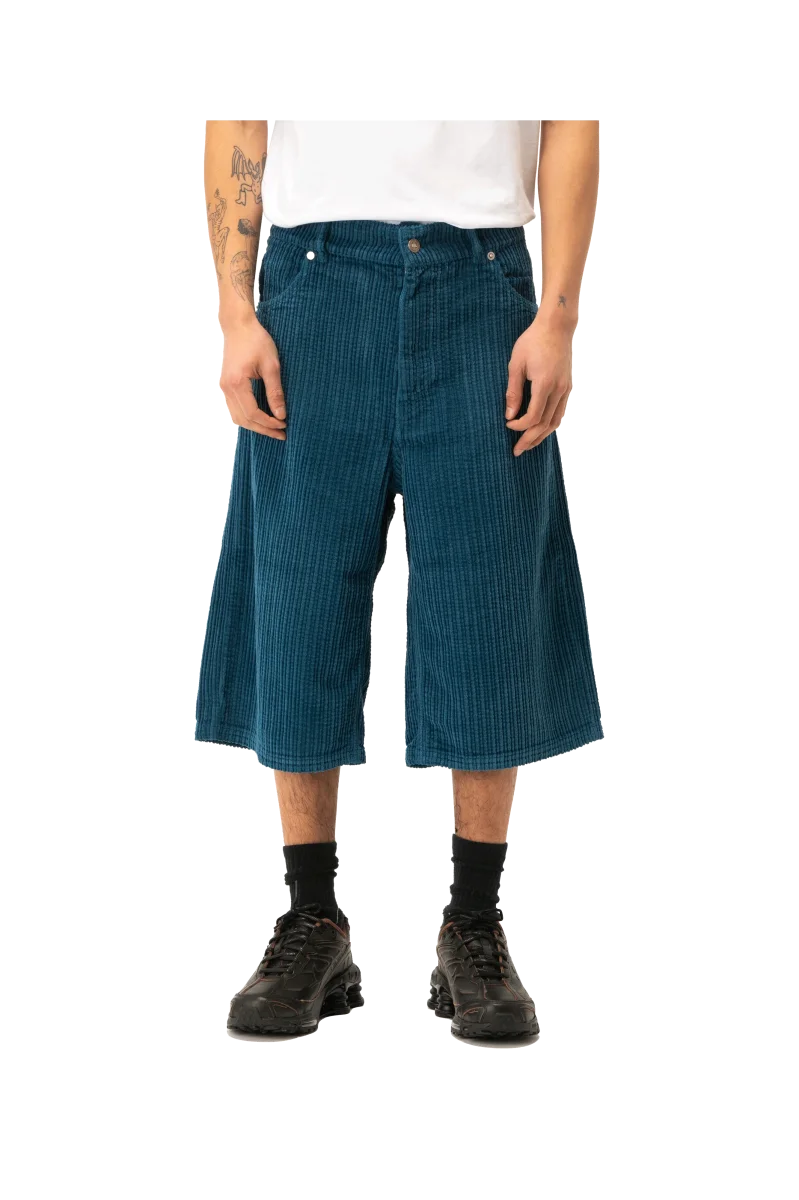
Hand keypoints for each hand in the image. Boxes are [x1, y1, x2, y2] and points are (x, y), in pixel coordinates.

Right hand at [218, 314, 286, 439]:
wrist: (239, 326)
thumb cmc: (256, 340)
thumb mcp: (271, 365)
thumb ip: (275, 392)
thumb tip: (281, 415)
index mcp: (237, 383)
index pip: (253, 413)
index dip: (269, 423)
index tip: (284, 425)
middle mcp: (226, 388)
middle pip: (243, 420)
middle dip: (263, 429)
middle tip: (281, 434)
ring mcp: (224, 387)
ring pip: (237, 417)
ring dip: (255, 425)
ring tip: (273, 429)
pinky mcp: (226, 385)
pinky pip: (235, 408)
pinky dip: (248, 417)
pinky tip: (262, 418)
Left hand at [504, 318, 572, 455]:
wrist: (556, 326)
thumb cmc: (533, 341)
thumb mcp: (516, 364)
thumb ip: (513, 391)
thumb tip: (508, 415)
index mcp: (544, 384)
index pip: (533, 416)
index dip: (520, 426)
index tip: (508, 426)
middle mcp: (558, 389)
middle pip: (545, 424)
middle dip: (530, 440)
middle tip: (516, 451)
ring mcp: (566, 389)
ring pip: (555, 421)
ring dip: (541, 436)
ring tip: (528, 446)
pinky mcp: (567, 387)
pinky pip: (560, 412)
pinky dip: (550, 425)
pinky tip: (540, 430)